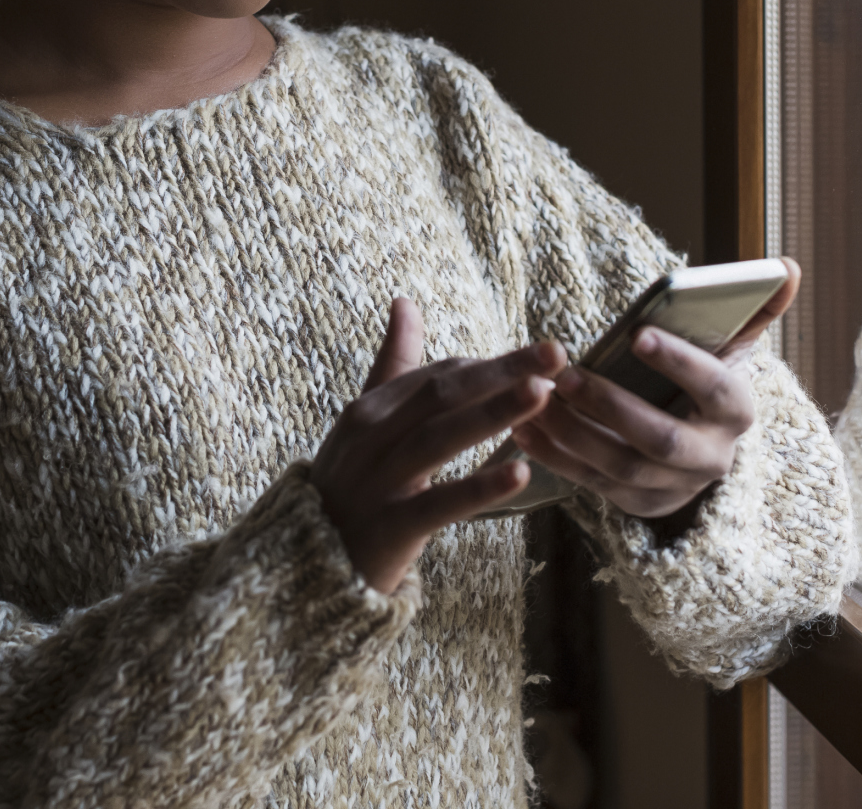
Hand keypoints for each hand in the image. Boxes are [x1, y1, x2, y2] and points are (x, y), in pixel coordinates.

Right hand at [309, 298, 567, 592]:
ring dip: (494, 413)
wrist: (305, 560)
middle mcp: (373, 436)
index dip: (492, 365)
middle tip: (556, 354)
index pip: (440, 376)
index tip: (542, 357)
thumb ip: (391, 364)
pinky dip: (479, 488)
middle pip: (444, 394)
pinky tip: (519, 473)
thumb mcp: (364, 420)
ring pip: (442, 438)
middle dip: (503, 372)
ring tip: (543, 394)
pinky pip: (439, 503)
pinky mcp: (391, 526)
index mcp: (371, 408)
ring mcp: (381, 481)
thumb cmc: (348, 483)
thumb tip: (404, 301)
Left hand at [510, 258, 800, 520]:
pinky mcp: (638, 503)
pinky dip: (556, 457)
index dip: (679, 362)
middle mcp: (712, 457)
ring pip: (621, 466)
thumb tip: (788, 269)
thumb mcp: (731, 348)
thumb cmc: (704, 380)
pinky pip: (592, 485)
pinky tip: (524, 429)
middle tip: (565, 377)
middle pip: (662, 439)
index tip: (636, 334)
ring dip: (573, 434)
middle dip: (611, 408)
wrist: (698, 445)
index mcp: (737, 411)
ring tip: (536, 399)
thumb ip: (754, 310)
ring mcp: (675, 487)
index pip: (715, 387)